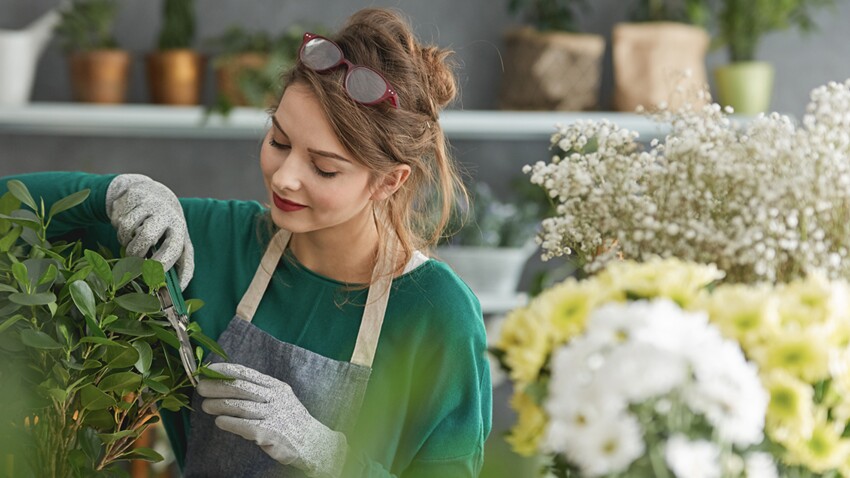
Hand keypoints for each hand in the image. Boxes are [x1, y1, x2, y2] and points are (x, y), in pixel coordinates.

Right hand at [105, 174, 192, 289]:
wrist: (153, 193)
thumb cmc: (167, 228)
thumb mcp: (179, 243)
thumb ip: (182, 267)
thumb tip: (180, 292)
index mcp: (180, 228)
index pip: (173, 250)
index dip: (160, 265)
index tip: (149, 274)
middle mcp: (166, 213)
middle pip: (145, 237)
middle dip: (135, 252)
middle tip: (133, 256)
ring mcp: (149, 202)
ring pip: (126, 228)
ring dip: (124, 239)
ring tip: (130, 238)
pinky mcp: (132, 194)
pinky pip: (117, 217)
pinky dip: (116, 224)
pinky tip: (125, 221)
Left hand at [197, 362, 347, 477]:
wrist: (314, 442)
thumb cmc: (290, 419)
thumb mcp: (279, 399)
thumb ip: (258, 392)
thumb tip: (228, 385)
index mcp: (276, 387)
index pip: (247, 373)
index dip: (226, 370)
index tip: (208, 370)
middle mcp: (275, 398)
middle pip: (241, 388)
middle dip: (218, 386)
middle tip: (200, 388)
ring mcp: (274, 415)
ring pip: (241, 407)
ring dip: (220, 405)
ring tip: (205, 406)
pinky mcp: (272, 434)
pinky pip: (247, 427)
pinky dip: (231, 423)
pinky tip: (220, 422)